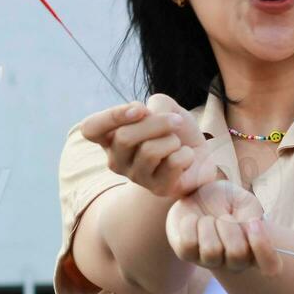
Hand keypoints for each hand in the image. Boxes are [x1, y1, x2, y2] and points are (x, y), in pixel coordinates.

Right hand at [79, 93, 218, 197]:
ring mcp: (136, 178)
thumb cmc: (176, 129)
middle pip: (124, 137)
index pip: (91, 129)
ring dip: (172, 139)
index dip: (112, 116)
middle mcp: (117, 161)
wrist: (203, 154)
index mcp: (110, 138)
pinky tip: (185, 159)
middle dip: (157, 122)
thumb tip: (150, 117)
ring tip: (177, 144)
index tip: (140, 109)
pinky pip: (173, 163)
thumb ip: (155, 104)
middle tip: (176, 121)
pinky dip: (186, 154)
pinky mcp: (158, 189)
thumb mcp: (165, 106)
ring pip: (149, 151)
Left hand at [165, 181, 281, 273]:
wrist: (197, 192)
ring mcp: (209, 260)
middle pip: (238, 254)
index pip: (271, 266)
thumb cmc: (226, 199)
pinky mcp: (186, 254)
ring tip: (207, 218)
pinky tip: (192, 220)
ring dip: (209, 224)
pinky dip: (190, 224)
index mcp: (255, 250)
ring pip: (211, 251)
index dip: (263, 247)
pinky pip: (189, 244)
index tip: (254, 223)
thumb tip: (248, 228)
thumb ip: (251, 214)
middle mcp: (234, 262)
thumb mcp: (244, 201)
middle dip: (229, 226)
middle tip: (224, 215)